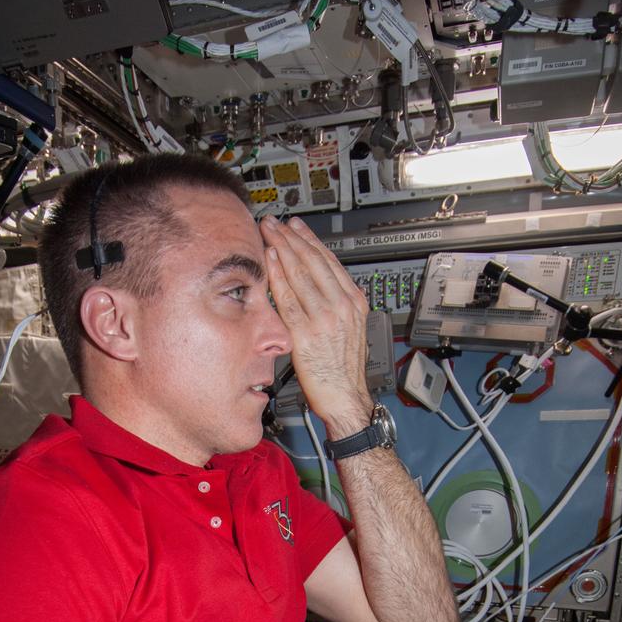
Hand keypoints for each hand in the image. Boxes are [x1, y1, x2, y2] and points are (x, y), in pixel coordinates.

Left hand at [259, 216, 371, 427]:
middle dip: (290, 237)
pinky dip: (277, 276)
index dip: (309, 240)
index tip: (294, 227)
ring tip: (267, 233)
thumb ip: (343, 305)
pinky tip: (269, 261)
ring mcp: (324, 319)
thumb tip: (340, 286)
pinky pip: (288, 299)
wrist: (345, 399)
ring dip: (281, 249)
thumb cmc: (344, 370)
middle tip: (274, 222)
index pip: (328, 261)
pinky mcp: (306, 334)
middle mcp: (341, 306)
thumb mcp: (353, 329)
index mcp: (354, 302)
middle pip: (312, 261)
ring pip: (300, 274)